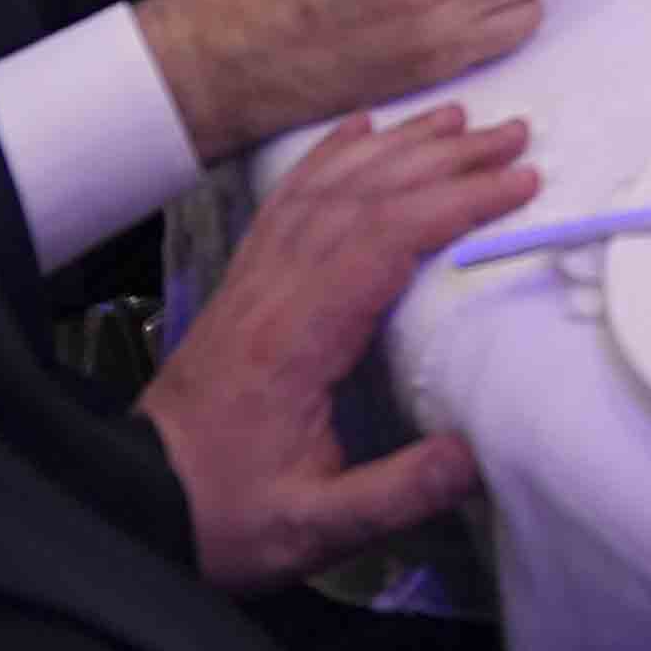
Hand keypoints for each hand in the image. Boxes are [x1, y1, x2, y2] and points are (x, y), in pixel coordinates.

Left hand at [134, 103, 532, 590]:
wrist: (132, 505)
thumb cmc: (224, 515)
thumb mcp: (312, 530)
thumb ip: (396, 494)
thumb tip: (478, 454)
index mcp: (294, 341)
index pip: (380, 242)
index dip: (452, 205)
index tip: (518, 186)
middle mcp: (271, 293)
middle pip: (362, 197)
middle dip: (444, 160)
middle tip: (516, 137)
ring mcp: (252, 281)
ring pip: (326, 187)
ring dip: (397, 146)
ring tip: (460, 120)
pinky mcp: (242, 284)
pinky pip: (288, 200)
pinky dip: (329, 156)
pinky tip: (361, 130)